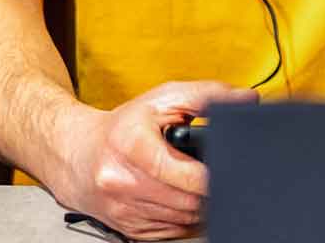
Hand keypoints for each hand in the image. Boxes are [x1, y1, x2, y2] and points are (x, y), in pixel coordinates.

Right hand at [49, 79, 258, 240]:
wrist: (78, 155)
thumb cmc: (124, 127)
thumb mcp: (162, 100)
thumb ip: (207, 96)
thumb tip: (246, 99)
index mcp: (130, 144)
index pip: (182, 174)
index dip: (210, 176)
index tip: (225, 170)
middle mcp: (121, 180)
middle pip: (186, 201)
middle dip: (209, 191)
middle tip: (217, 177)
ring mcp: (122, 209)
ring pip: (182, 219)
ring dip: (199, 206)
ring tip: (199, 185)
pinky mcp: (127, 228)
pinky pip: (171, 232)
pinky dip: (184, 219)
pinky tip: (181, 198)